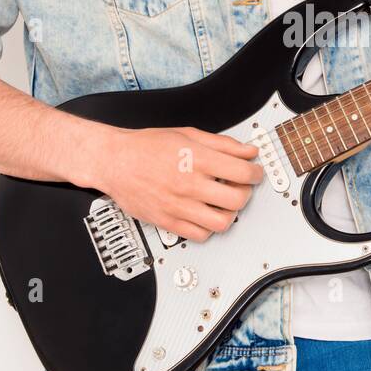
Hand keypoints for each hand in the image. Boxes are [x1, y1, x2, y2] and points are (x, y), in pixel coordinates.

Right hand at [88, 125, 262, 242]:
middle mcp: (189, 184)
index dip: (256, 173)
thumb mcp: (188, 134)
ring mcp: (178, 205)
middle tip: (242, 188)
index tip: (254, 173)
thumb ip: (222, 144)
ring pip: (222, 222)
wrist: (114, 161)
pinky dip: (209, 228)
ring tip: (225, 204)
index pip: (243, 172)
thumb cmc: (147, 147)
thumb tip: (248, 151)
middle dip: (246, 193)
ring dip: (230, 214)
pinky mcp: (168, 221)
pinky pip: (200, 235)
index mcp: (196, 159)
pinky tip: (206, 215)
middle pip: (237, 199)